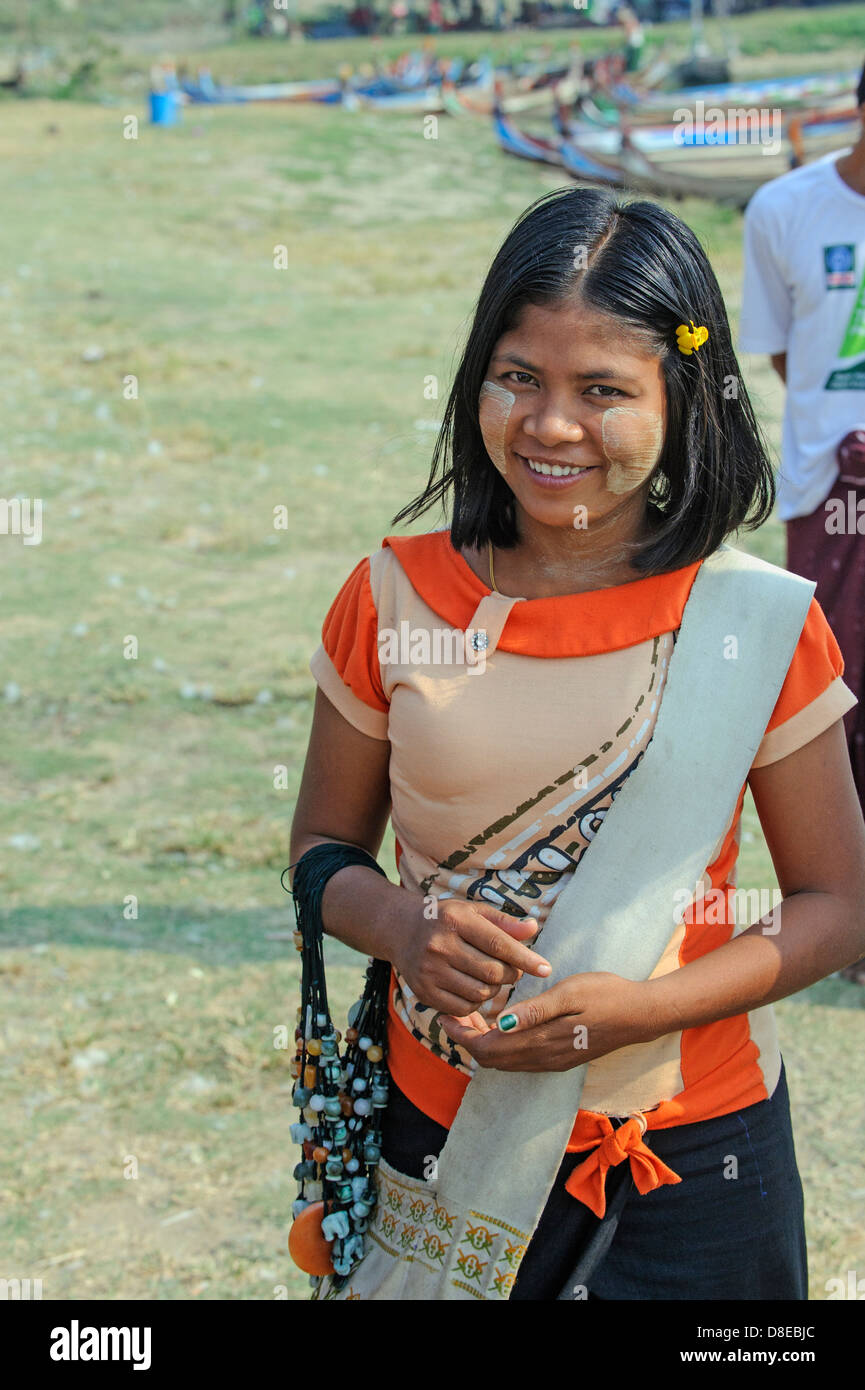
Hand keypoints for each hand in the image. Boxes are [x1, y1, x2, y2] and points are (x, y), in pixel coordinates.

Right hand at [391, 898, 551, 1016]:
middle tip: (512, 970)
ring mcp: (429, 971)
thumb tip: (533, 928)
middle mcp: (440, 946)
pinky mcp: (424, 992)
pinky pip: (463, 1008)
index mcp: (456, 920)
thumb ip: (504, 923)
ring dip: (494, 989)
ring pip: (480, 993)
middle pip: (492, 973)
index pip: (498, 944)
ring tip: (490, 977)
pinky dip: (475, 1002)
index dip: (525, 958)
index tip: (545, 968)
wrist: (400, 930)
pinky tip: (473, 987)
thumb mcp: (473, 912)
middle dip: (510, 975)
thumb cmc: (446, 919)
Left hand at [438, 971, 655, 1071]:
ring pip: (505, 1062)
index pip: (488, 1048)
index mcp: (542, 1041)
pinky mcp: (560, 1059)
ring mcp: (552, 1062)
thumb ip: (535, 1010)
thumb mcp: (570, 993)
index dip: (462, 1035)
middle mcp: (543, 1059)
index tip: (445, 1015)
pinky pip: (520, 1060)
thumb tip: (500, 1023)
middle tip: (454, 1012)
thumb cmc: (606, 995)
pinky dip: (502, 1046)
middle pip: (491, 1059)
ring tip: (472, 1015)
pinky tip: (502, 1024)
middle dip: (468, 1039)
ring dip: (484, 1043)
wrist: (642, 1015)